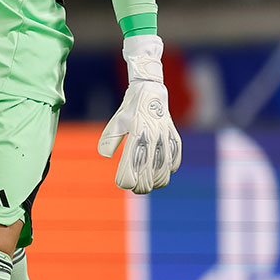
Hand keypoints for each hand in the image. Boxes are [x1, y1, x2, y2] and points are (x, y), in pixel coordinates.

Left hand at [98, 35, 181, 193]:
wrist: (150, 90)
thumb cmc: (129, 108)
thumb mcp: (116, 122)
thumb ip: (110, 139)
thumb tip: (104, 155)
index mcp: (136, 134)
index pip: (132, 166)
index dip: (127, 179)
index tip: (123, 184)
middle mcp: (152, 137)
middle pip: (148, 172)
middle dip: (142, 186)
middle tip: (136, 189)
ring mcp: (165, 137)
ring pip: (164, 169)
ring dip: (156, 181)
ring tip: (149, 184)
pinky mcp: (174, 136)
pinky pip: (175, 157)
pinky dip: (170, 168)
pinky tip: (162, 171)